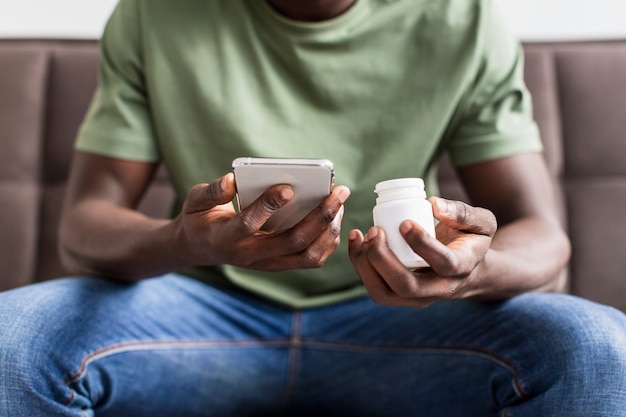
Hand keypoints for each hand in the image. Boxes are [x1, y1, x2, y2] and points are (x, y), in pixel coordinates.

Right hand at [175, 173, 349, 270]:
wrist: (202, 248)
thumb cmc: (201, 218)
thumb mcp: (195, 201)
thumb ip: (212, 191)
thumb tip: (231, 180)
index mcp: (225, 237)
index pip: (249, 223)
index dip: (269, 205)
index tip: (289, 187)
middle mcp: (249, 255)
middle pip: (292, 241)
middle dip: (320, 215)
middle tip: (339, 191)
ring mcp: (267, 264)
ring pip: (308, 255)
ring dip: (328, 230)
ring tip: (339, 203)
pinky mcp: (279, 265)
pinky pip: (311, 259)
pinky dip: (327, 240)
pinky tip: (334, 217)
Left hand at [348, 197, 496, 307]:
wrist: (468, 268)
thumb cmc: (470, 239)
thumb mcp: (482, 222)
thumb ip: (464, 212)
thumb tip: (434, 204)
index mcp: (462, 267)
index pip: (443, 263)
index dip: (422, 244)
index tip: (405, 223)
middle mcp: (438, 288)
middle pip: (406, 286)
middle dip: (384, 259)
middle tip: (375, 231)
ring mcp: (417, 296)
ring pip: (384, 293)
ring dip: (365, 265)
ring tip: (361, 236)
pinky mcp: (399, 295)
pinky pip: (375, 288)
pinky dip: (360, 266)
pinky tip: (358, 241)